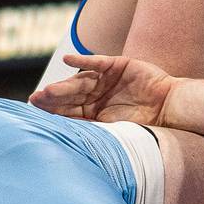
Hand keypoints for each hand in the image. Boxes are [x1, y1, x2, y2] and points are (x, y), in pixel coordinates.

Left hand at [29, 52, 174, 126]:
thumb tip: (65, 143)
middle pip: (70, 95)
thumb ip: (93, 131)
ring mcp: (105, 79)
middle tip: (35, 100)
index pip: (68, 111)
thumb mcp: (114, 131)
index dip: (52, 111)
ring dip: (63, 85)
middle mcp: (96, 94)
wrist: (169, 109)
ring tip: (47, 91)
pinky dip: (83, 60)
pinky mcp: (117, 65)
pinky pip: (97, 62)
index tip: (34, 112)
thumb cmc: (145, 126)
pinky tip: (68, 60)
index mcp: (93, 112)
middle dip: (52, 98)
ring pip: (80, 81)